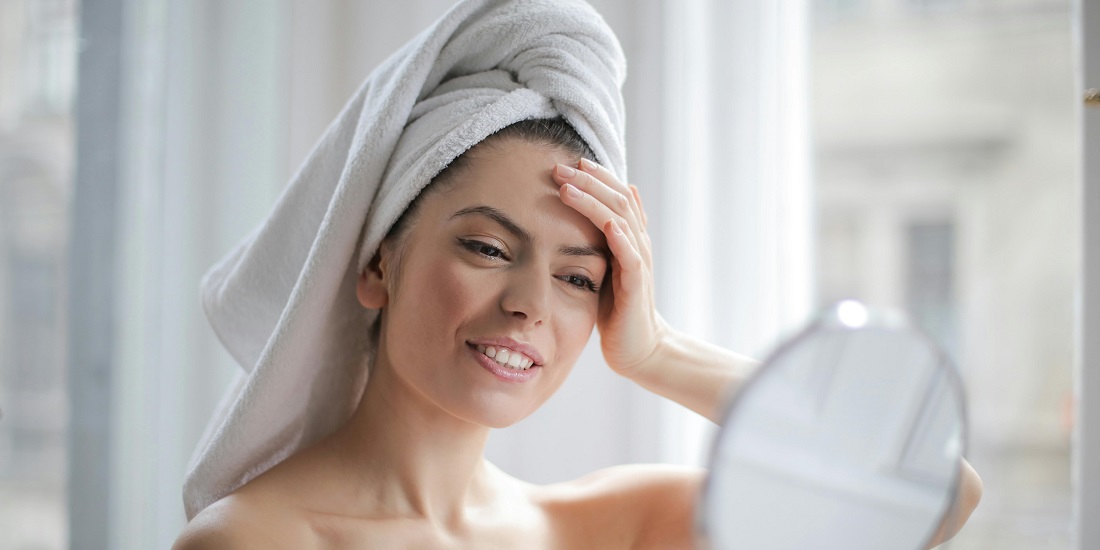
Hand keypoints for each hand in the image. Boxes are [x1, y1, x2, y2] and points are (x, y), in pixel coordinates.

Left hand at [552, 159, 669, 376]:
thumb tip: (600, 212)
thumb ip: (602, 240)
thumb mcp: (606, 267)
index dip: (596, 176)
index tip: (570, 161)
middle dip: (589, 181)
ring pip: (621, 220)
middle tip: (560, 166)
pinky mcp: (636, 286)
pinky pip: (630, 256)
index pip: (616, 194)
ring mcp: (639, 263)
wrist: (637, 347)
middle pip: (618, 199)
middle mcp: (638, 243)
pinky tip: (607, 223)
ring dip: (594, 201)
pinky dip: (620, 237)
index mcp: (629, 236)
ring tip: (569, 187)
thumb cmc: (617, 308)